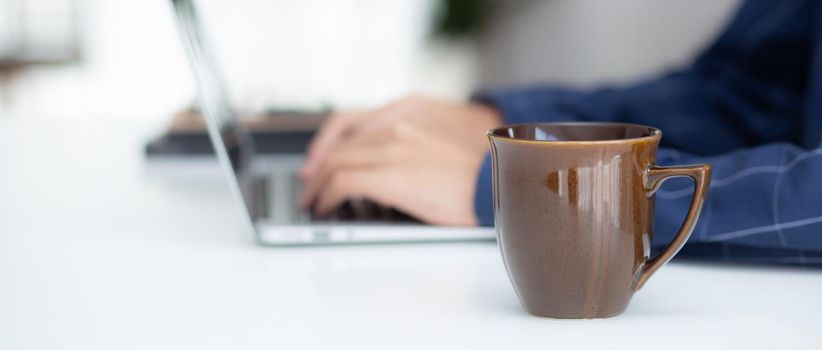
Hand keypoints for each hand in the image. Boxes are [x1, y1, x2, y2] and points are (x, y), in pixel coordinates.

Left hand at [299, 95, 501, 225]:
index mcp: (410, 108)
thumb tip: (395, 162)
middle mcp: (396, 123)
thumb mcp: (449, 134)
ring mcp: (392, 147)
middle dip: (318, 168)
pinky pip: (343, 182)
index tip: (316, 160)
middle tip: (310, 186)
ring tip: (315, 201)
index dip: (325, 143)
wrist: (506, 176)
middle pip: (339, 144)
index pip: (350, 119)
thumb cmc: (486, 163)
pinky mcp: (390, 174)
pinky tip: (328, 206)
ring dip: (319, 184)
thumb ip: (418, 137)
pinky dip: (328, 195)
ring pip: (336, 162)